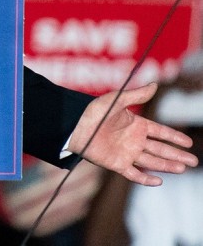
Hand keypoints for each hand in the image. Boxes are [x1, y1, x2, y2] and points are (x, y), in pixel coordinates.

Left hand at [70, 82, 198, 185]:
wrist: (74, 125)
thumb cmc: (93, 110)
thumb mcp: (117, 100)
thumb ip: (137, 95)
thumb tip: (155, 85)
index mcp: (135, 124)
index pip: (160, 132)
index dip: (174, 137)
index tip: (189, 143)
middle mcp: (133, 140)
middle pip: (160, 149)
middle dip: (177, 155)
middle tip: (194, 161)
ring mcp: (126, 152)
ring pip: (152, 162)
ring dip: (167, 165)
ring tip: (182, 168)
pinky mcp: (116, 164)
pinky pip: (134, 174)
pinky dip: (146, 179)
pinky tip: (159, 181)